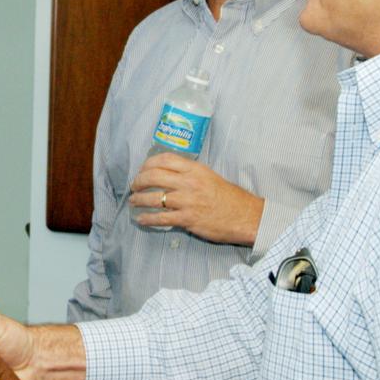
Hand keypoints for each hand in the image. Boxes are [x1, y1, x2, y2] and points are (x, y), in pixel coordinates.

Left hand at [129, 154, 264, 244]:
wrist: (246, 216)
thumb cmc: (230, 198)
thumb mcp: (210, 177)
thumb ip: (190, 175)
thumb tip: (170, 175)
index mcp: (195, 169)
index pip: (164, 159)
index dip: (148, 164)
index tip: (142, 170)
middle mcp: (189, 182)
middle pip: (154, 176)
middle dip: (139, 181)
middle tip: (134, 186)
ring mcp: (187, 201)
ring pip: (154, 198)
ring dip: (139, 199)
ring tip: (133, 201)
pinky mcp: (187, 219)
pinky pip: (161, 218)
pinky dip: (147, 219)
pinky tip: (141, 219)